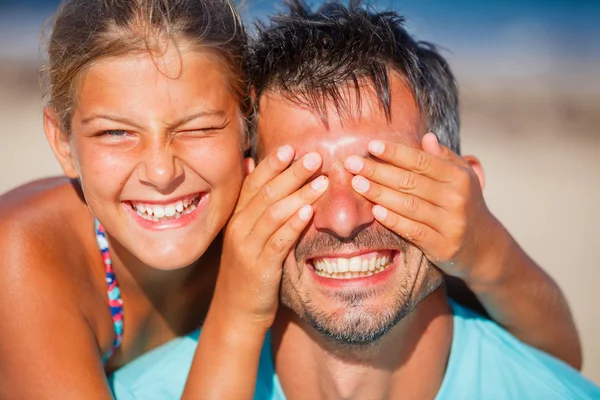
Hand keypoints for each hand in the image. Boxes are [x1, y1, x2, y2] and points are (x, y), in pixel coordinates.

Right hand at [214, 146, 327, 328]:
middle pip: (266, 193)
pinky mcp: (259, 267)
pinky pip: (277, 241)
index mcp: (236, 217)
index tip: (293, 148)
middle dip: (292, 173)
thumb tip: (249, 163)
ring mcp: (247, 248)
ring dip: (299, 195)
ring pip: (273, 213)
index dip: (273, 164)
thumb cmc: (247, 269)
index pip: (254, 183)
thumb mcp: (244, 234)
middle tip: (315, 157)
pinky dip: (293, 225)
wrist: (235, 311)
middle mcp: (238, 228)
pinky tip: (308, 212)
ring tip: (322, 181)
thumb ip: (250, 202)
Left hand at [344, 133, 502, 285]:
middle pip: (410, 182)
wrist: (484, 247)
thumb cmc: (464, 205)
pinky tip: (375, 211)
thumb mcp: (461, 178)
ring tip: (356, 183)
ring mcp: (451, 224)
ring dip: (379, 193)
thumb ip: (443, 158)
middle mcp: (456, 199)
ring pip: (409, 205)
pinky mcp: (443, 247)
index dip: (395, 152)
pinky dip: (393, 220)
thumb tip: (426, 137)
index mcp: (459, 177)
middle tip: (351, 163)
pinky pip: (413, 231)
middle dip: (378, 171)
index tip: (371, 145)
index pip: (422, 161)